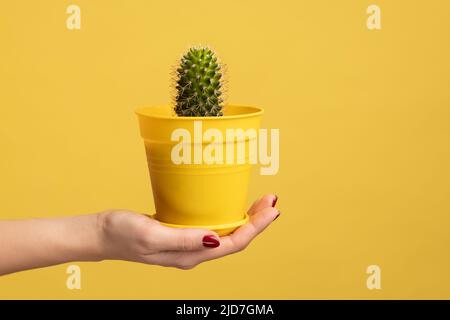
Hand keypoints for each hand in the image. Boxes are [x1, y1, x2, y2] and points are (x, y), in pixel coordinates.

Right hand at [98, 194, 279, 268]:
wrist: (100, 234)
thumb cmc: (122, 233)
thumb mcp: (152, 235)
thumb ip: (184, 239)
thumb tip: (216, 238)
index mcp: (191, 256)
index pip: (233, 244)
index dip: (256, 228)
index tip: (271, 209)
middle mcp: (194, 253)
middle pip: (235, 239)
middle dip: (257, 222)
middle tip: (271, 201)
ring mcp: (188, 244)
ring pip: (226, 233)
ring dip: (245, 219)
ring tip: (260, 203)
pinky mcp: (181, 234)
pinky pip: (212, 227)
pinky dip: (226, 216)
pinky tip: (229, 205)